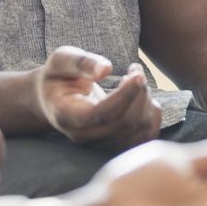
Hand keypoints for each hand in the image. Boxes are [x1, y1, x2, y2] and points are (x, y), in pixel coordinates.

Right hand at [35, 46, 161, 150]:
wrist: (54, 98)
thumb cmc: (58, 76)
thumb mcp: (61, 60)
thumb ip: (81, 63)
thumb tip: (106, 69)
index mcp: (67, 115)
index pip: (103, 113)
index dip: (126, 94)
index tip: (137, 72)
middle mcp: (83, 136)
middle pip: (124, 123)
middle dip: (139, 93)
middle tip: (136, 70)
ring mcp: (99, 144)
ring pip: (138, 131)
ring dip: (146, 102)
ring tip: (136, 81)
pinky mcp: (115, 144)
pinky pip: (145, 138)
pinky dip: (152, 116)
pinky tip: (144, 97)